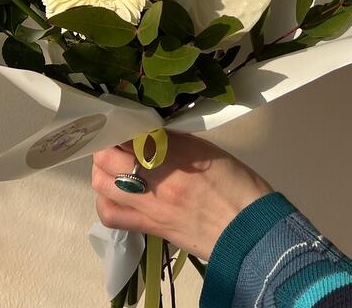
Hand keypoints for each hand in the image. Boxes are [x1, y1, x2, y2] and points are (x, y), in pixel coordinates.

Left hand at [91, 133, 272, 258]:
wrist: (249, 230)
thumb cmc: (235, 183)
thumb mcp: (205, 149)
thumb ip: (172, 140)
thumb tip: (147, 133)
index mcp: (174, 154)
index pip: (129, 132)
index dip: (119, 125)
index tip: (122, 121)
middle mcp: (155, 179)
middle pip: (107, 156)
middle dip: (105, 145)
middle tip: (115, 141)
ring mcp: (148, 206)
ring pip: (102, 184)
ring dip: (101, 170)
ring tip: (113, 165)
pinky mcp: (149, 228)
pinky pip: (111, 215)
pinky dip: (105, 200)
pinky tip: (115, 192)